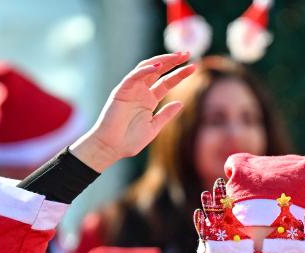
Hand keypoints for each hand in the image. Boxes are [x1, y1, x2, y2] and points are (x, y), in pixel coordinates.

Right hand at [70, 52, 195, 171]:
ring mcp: (131, 90)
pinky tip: (157, 67)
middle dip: (172, 61)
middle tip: (187, 53)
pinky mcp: (121, 91)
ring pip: (146, 68)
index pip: (167, 82)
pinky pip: (133, 77)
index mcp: (149, 100)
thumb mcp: (154, 127)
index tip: (193, 67)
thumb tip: (181, 103)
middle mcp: (141, 92)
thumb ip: (166, 115)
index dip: (179, 74)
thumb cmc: (130, 141)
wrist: (111, 148)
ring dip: (161, 60)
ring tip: (176, 56)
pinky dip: (144, 70)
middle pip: (158, 71)